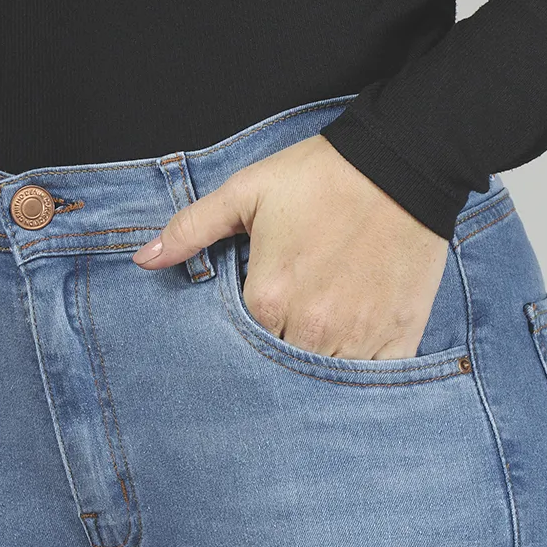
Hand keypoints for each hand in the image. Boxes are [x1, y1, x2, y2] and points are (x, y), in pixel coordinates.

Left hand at [133, 133, 448, 359]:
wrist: (402, 163)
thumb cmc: (322, 176)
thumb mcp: (247, 192)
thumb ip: (192, 228)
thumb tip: (143, 258)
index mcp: (268, 299)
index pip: (239, 346)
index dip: (244, 335)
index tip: (255, 319)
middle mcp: (311, 328)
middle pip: (280, 370)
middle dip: (277, 359)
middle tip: (287, 333)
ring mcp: (357, 338)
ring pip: (324, 383)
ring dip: (317, 372)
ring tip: (319, 342)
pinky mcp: (398, 338)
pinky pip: (374, 383)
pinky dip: (362, 379)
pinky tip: (354, 356)